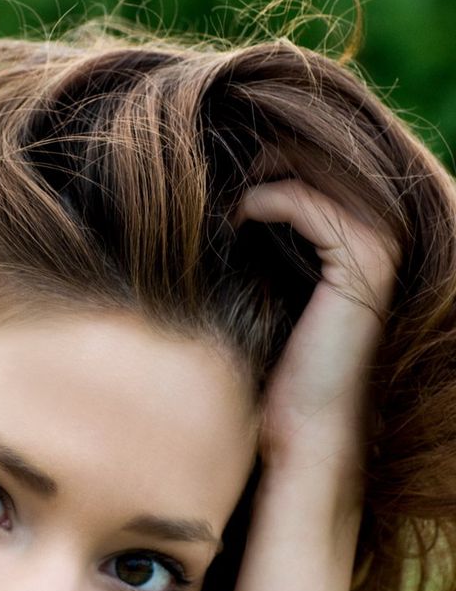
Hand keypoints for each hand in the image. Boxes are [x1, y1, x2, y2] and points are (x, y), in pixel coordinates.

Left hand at [239, 180, 398, 477]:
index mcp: (361, 243)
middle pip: (317, 160)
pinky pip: (303, 202)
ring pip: (310, 173)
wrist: (300, 432)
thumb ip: (266, 240)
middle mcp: (381, 238)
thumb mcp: (268, 290)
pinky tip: (231, 223)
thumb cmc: (275, 372)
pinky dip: (259, 202)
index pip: (317, 168)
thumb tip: (224, 192)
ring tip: (215, 198)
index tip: (216, 170)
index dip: (266, 160)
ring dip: (256, 176)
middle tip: (209, 169)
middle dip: (259, 157)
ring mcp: (378, 248)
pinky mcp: (362, 263)